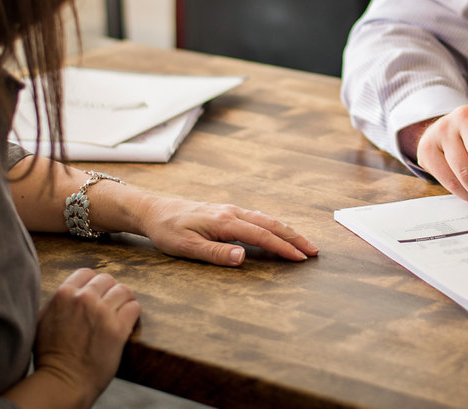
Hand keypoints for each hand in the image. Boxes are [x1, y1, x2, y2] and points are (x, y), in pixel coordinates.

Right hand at [30, 268, 140, 405]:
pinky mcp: (118, 328)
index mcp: (64, 294)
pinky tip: (127, 320)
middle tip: (110, 304)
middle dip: (109, 291)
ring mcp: (103, 312)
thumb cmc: (51, 354)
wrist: (62, 381)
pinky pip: (134, 308)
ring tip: (122, 309)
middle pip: (107, 279)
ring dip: (124, 299)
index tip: (96, 293)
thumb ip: (58, 301)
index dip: (93, 283)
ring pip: (124, 291)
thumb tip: (71, 289)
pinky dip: (133, 312)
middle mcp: (84, 299)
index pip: (86, 273)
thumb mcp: (43, 319)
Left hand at [137, 197, 318, 264]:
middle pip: (271, 224)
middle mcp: (232, 212)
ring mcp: (230, 210)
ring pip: (266, 219)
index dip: (283, 247)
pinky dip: (274, 225)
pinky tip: (277, 231)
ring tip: (302, 242)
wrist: (153, 211)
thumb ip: (216, 253)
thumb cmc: (167, 231)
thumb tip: (243, 257)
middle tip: (314, 250)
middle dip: (294, 237)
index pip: (261, 236)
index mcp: (224, 221)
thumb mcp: (186, 247)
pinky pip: (257, 217)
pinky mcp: (226, 212)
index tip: (301, 258)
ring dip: (287, 230)